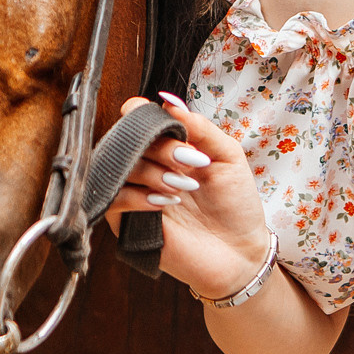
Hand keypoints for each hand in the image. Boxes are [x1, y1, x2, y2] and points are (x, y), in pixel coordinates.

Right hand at [104, 92, 272, 299]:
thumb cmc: (235, 205)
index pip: (134, 116)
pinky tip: (164, 203)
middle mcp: (146, 165)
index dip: (141, 114)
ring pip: (120, 166)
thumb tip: (167, 100)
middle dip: (159, 145)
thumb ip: (199, 126)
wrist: (240, 253)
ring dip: (152, 171)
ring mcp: (134, 192)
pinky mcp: (127, 222)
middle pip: (126, 138)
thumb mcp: (226, 155)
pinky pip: (114, 198)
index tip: (170, 126)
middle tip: (189, 161)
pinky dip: (137, 196)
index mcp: (165, 146)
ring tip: (184, 187)